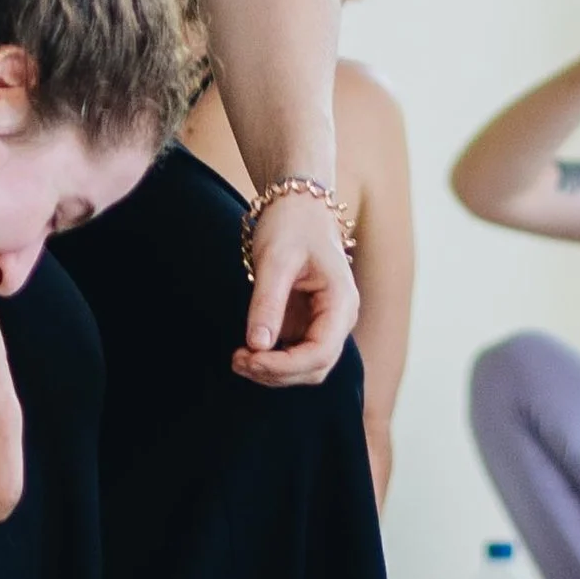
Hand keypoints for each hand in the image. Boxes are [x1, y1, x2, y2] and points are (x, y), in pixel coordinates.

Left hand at [236, 188, 359, 388]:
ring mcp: (324, 324)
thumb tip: (257, 346)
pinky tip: (246, 352)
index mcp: (342, 302)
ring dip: (272, 372)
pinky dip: (270, 361)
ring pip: (304, 368)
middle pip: (315, 368)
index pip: (320, 352)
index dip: (285, 365)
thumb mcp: (275, 260)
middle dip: (276, 372)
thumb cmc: (291, 225)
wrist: (297, 206)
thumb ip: (267, 303)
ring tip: (237, 358)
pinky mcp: (307, 324)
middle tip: (237, 360)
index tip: (249, 357)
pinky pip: (293, 356)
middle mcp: (339, 318)